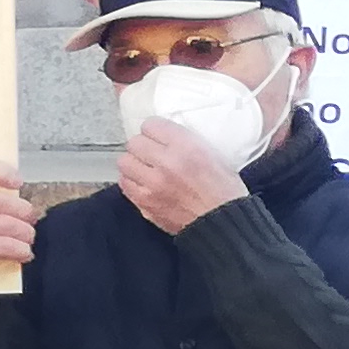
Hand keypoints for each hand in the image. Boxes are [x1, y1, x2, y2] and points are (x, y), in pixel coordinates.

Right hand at [0, 158, 35, 292]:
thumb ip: (1, 196)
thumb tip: (18, 184)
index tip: (18, 182)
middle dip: (24, 212)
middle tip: (31, 222)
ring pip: (4, 223)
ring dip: (25, 234)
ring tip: (27, 241)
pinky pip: (3, 244)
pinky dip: (20, 250)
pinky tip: (23, 254)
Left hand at [113, 115, 247, 236]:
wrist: (222, 223)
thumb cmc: (224, 190)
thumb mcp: (214, 155)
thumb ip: (187, 142)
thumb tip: (164, 136)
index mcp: (187, 147)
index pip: (151, 125)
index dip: (155, 130)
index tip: (158, 136)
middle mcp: (167, 163)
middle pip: (134, 142)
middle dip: (143, 146)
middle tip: (152, 153)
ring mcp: (152, 185)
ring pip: (124, 162)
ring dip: (134, 163)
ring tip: (145, 168)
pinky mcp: (144, 203)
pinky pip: (124, 184)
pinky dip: (131, 181)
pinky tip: (143, 183)